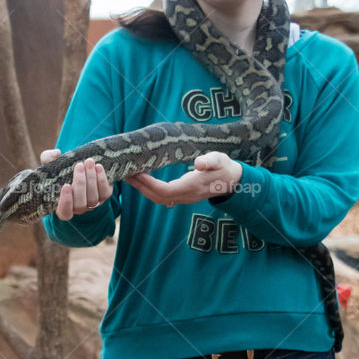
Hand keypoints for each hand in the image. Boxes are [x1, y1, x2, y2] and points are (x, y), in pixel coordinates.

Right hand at [40, 150, 113, 220]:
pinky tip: (98, 166)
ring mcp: (92, 204)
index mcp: (63, 206)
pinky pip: (105, 193)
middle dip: (80, 184)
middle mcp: (78, 209)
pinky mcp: (104, 196)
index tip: (66, 186)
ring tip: (88, 162)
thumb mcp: (51, 164)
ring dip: (91, 178)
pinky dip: (102, 179)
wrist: (80, 168)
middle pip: (80, 204)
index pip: (65, 212)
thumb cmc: (61, 171)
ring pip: (93, 198)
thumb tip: (56, 154)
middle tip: (79, 166)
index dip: (66, 202)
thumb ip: (48, 158)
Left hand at [127, 152, 243, 207]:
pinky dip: (150, 190)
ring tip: (129, 176)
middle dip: (140, 187)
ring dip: (143, 189)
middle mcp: (186, 196)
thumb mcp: (220, 160)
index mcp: (192, 186)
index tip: (137, 172)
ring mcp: (184, 198)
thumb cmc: (225, 168)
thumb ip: (211, 161)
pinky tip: (142, 181)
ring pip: (158, 199)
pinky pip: (163, 197)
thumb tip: (199, 163)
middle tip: (125, 174)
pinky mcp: (183, 196)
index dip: (149, 183)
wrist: (233, 181)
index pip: (165, 190)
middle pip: (157, 197)